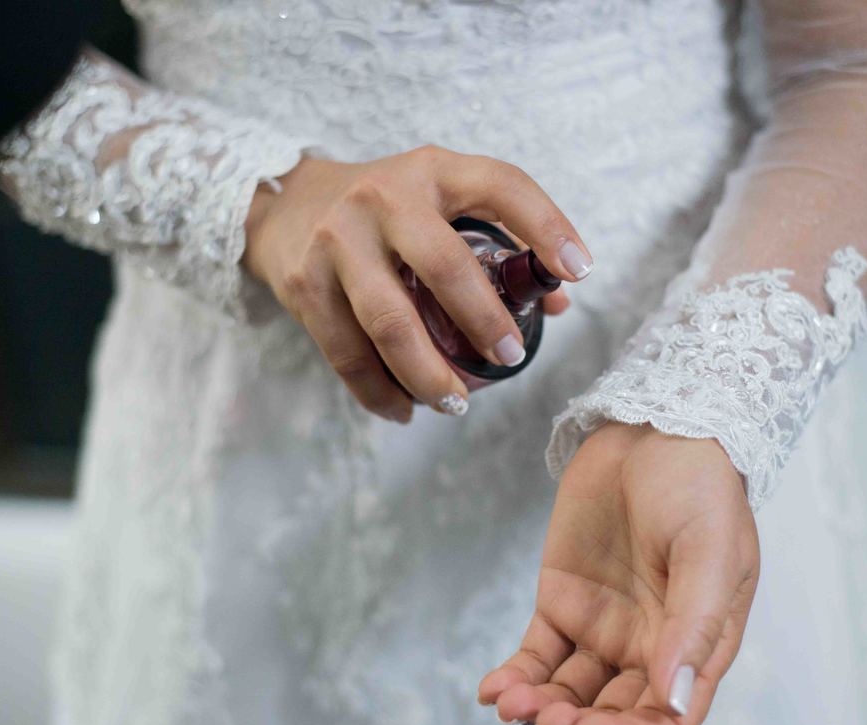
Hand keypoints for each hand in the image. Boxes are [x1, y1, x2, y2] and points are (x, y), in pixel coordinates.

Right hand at [242, 145, 590, 421]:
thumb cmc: (387, 211)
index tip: (579, 271)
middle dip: (483, 320)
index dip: (546, 224)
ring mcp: (337, 241)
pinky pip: (347, 353)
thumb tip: (555, 302)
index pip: (501, 185)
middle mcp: (384, 198)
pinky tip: (406, 410)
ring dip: (429, 374)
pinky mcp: (304, 284)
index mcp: (432, 172)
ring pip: (389, 322)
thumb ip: (499, 241)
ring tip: (457, 405)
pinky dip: (380, 392)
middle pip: (443, 265)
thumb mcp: (440, 202)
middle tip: (509, 358)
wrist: (286, 205)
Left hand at [478, 423, 758, 724]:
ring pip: (568, 692)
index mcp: (697, 646)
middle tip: (544, 719)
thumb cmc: (698, 486)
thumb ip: (692, 626)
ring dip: (540, 708)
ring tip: (511, 704)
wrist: (653, 426)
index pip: (668, 720)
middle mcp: (650, 648)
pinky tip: (493, 690)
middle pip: (612, 715)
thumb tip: (672, 700)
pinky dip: (515, 677)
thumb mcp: (710, 551)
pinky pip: (537, 656)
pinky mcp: (563, 602)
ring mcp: (604, 628)